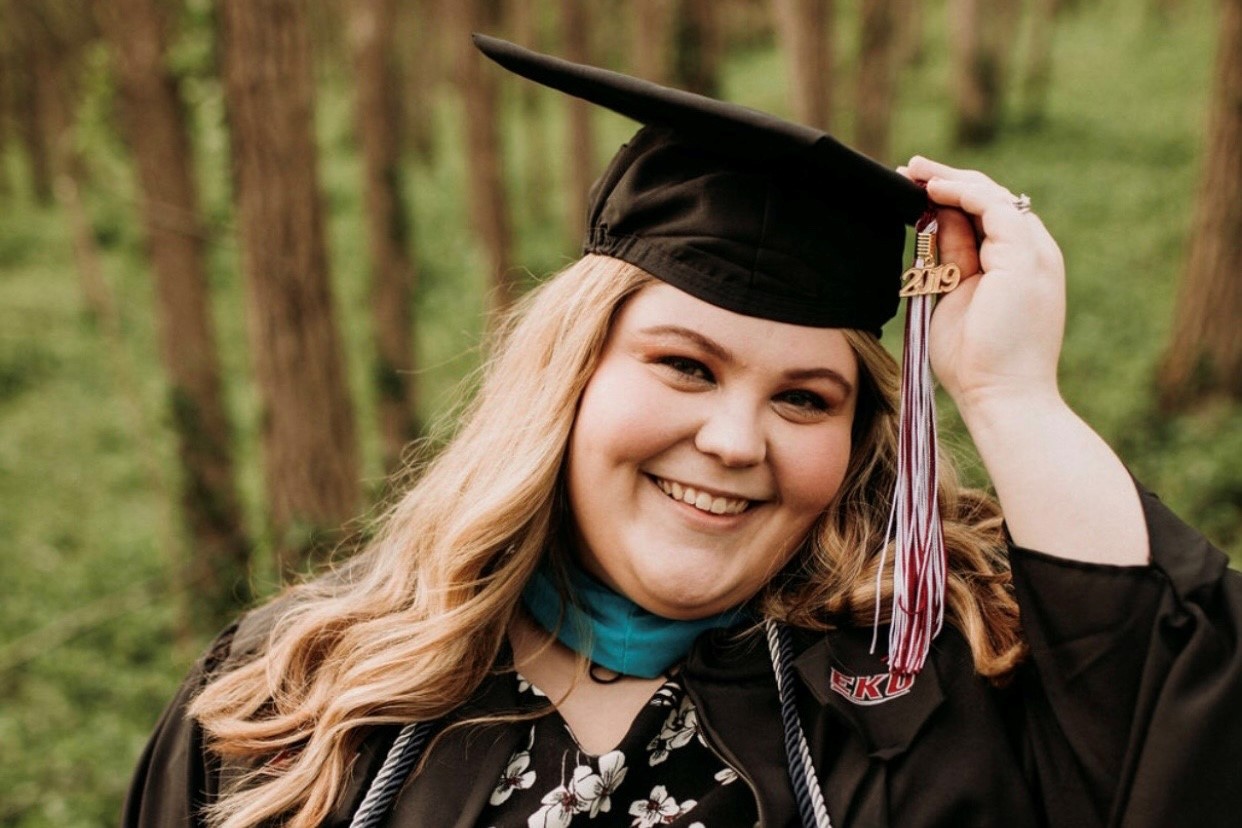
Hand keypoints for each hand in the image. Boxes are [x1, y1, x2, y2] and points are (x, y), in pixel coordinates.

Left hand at [899, 157, 1066, 415]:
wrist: (1001, 396)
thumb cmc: (975, 363)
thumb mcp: (954, 298)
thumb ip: (952, 259)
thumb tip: (934, 224)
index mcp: (1018, 267)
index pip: (986, 218)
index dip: (950, 200)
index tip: (913, 191)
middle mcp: (1032, 255)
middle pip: (990, 201)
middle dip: (947, 181)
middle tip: (909, 170)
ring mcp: (1033, 254)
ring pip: (993, 196)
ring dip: (950, 179)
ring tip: (913, 171)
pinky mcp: (1024, 256)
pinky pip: (993, 206)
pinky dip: (961, 192)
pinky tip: (931, 189)